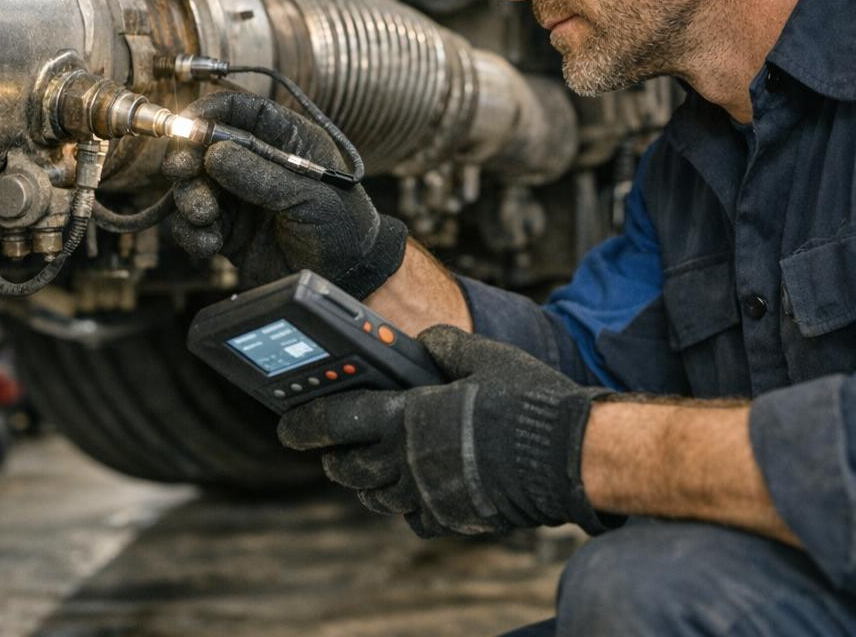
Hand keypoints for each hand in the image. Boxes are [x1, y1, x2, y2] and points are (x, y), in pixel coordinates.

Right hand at [161, 90, 405, 296]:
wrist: (347, 279)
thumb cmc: (344, 228)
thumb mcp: (310, 197)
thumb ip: (262, 176)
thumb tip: (214, 154)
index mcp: (286, 140)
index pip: (241, 111)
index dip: (210, 111)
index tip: (186, 124)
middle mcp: (257, 163)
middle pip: (205, 147)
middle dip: (188, 158)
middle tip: (181, 171)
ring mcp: (240, 197)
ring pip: (194, 186)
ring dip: (190, 199)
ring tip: (204, 216)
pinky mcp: (228, 231)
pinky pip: (193, 225)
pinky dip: (193, 233)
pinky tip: (210, 243)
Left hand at [278, 325, 612, 536]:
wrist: (569, 455)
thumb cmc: (526, 400)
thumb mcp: (483, 355)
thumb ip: (442, 344)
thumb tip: (420, 339)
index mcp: (409, 416)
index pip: (336, 421)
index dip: (305, 423)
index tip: (287, 424)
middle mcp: (409, 461)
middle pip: (348, 466)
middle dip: (330, 456)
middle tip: (326, 446)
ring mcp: (429, 494)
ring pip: (376, 496)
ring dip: (364, 481)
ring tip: (364, 465)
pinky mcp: (453, 517)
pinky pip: (413, 517)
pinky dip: (404, 504)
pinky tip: (411, 487)